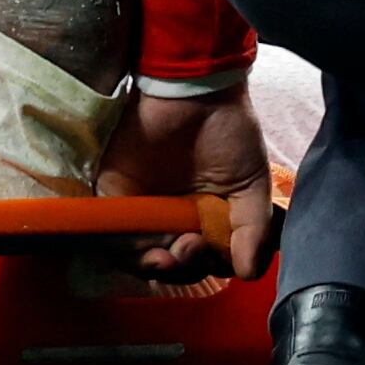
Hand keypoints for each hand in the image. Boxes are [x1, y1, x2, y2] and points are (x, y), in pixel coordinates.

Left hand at [100, 86, 277, 279]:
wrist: (194, 91)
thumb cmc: (229, 134)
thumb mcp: (252, 185)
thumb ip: (253, 230)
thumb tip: (247, 273)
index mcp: (205, 221)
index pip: (204, 262)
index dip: (206, 267)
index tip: (213, 256)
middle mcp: (172, 220)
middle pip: (172, 264)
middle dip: (182, 269)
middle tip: (190, 249)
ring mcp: (142, 210)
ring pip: (140, 257)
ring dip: (155, 267)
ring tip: (166, 257)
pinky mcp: (114, 196)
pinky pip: (111, 236)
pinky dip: (124, 252)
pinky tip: (145, 252)